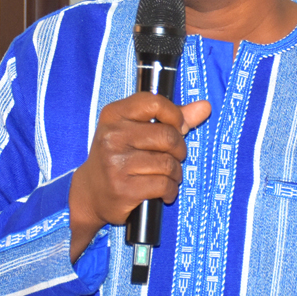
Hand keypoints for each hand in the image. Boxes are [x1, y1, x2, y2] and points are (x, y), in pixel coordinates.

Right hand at [67, 95, 210, 260]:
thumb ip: (172, 118)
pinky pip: (164, 185)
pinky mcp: (123, 188)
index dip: (175, 115)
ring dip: (175, 173)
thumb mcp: (138, 130)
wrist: (91, 192)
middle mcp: (112, 136)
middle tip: (173, 157)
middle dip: (179, 149)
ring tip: (167, 176)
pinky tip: (163, 191)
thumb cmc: (120, 155)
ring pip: (168, 163)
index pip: (155, 103)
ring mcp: (116, 163)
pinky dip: (170, 190)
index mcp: (114, 115)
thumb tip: (205, 107)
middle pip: (167, 135)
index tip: (178, 127)